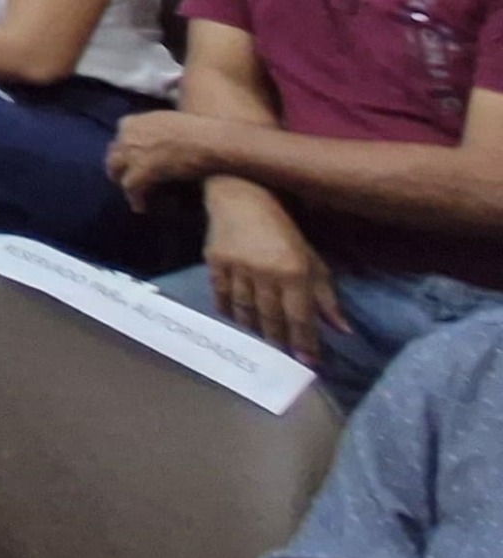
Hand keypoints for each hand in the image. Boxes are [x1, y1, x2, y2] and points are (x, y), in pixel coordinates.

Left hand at [107, 111, 224, 200]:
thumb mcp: (167, 123)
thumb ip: (154, 132)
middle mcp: (126, 135)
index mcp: (132, 122)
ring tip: (134, 196)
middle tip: (127, 180)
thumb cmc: (198, 131)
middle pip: (113, 156)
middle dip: (119, 169)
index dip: (125, 153)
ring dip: (125, 184)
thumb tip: (156, 145)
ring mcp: (132, 151)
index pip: (119, 139)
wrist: (209, 140)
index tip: (131, 161)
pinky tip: (141, 208)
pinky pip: (130, 187)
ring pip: (117, 172)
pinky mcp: (141, 169)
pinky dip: (136, 198)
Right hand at [192, 180, 339, 366]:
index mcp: (294, 271)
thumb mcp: (312, 258)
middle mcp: (266, 273)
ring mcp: (237, 268)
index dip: (306, 343)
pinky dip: (228, 311)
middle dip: (281, 341)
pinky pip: (221, 295)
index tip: (310, 363)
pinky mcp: (215, 262)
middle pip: (272, 318)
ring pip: (246, 310)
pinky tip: (235, 320)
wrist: (241, 193)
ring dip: (255, 330)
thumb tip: (343, 330)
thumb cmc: (284, 228)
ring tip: (262, 342)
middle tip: (285, 357)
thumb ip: (326, 296)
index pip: (301, 317)